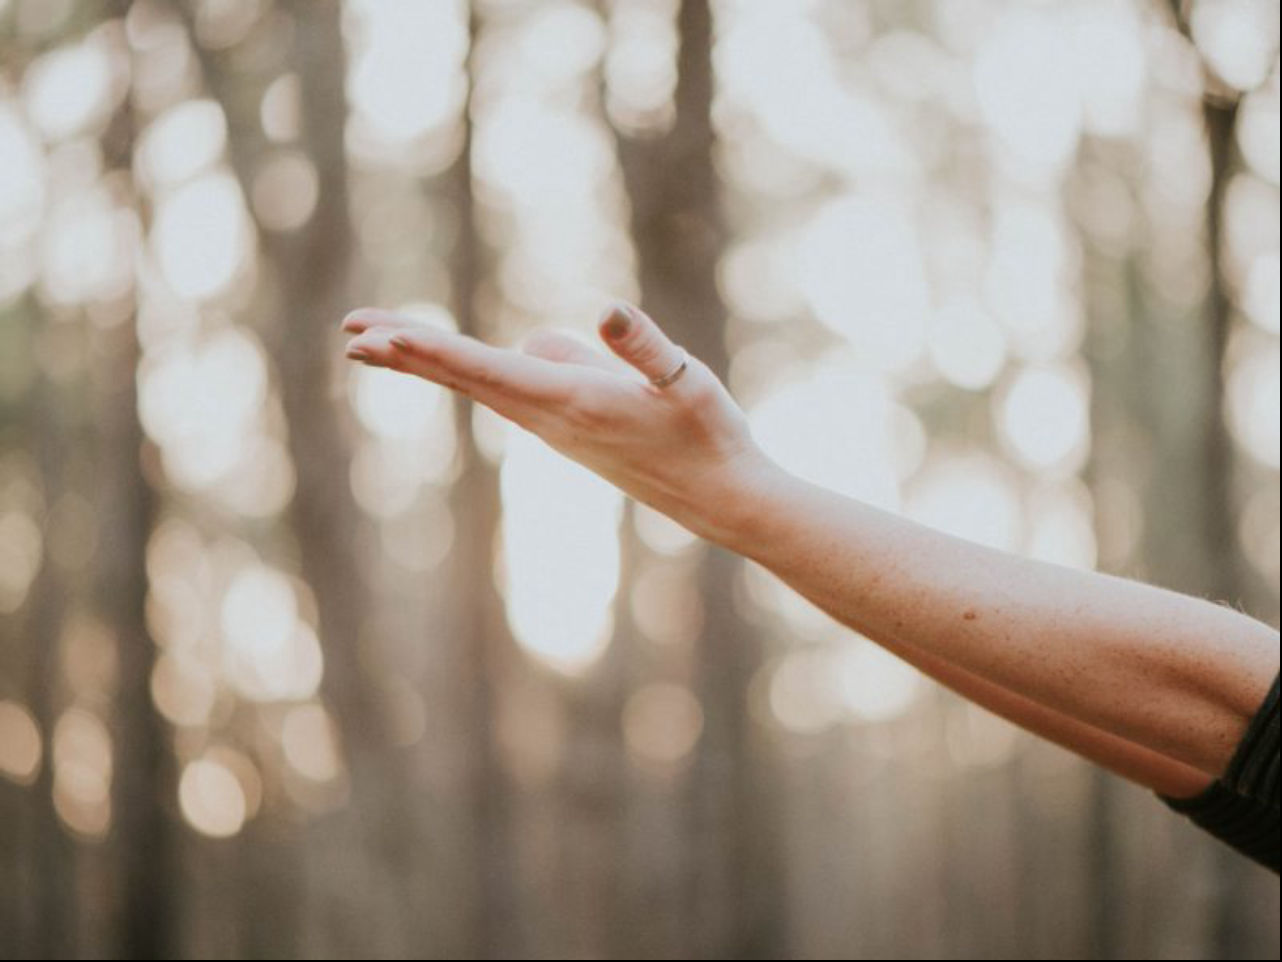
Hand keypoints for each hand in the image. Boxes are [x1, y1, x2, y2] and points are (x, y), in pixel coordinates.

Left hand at [340, 301, 778, 541]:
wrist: (722, 499)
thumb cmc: (710, 437)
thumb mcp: (687, 382)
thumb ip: (645, 348)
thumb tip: (604, 311)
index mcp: (572, 402)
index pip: (487, 370)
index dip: (430, 350)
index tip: (378, 337)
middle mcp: (551, 419)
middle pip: (465, 378)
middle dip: (407, 353)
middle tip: (349, 334)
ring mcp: (556, 428)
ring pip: (481, 385)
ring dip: (429, 361)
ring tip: (380, 342)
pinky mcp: (569, 430)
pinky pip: (506, 392)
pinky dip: (468, 372)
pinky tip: (466, 362)